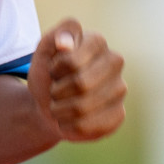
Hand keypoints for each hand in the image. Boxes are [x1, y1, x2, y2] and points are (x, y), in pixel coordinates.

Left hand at [27, 18, 125, 141]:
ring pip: (83, 107)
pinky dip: (69, 125)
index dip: (55, 69)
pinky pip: (88, 126)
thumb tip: (65, 43)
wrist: (48, 105)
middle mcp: (115, 61)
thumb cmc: (48, 74)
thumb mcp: (42, 52)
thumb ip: (53, 38)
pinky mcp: (118, 114)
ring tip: (60, 104)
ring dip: (60, 110)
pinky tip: (69, 119)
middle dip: (58, 91)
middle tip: (55, 89)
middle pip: (81, 84)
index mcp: (96, 41)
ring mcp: (120, 88)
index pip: (72, 60)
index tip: (53, 69)